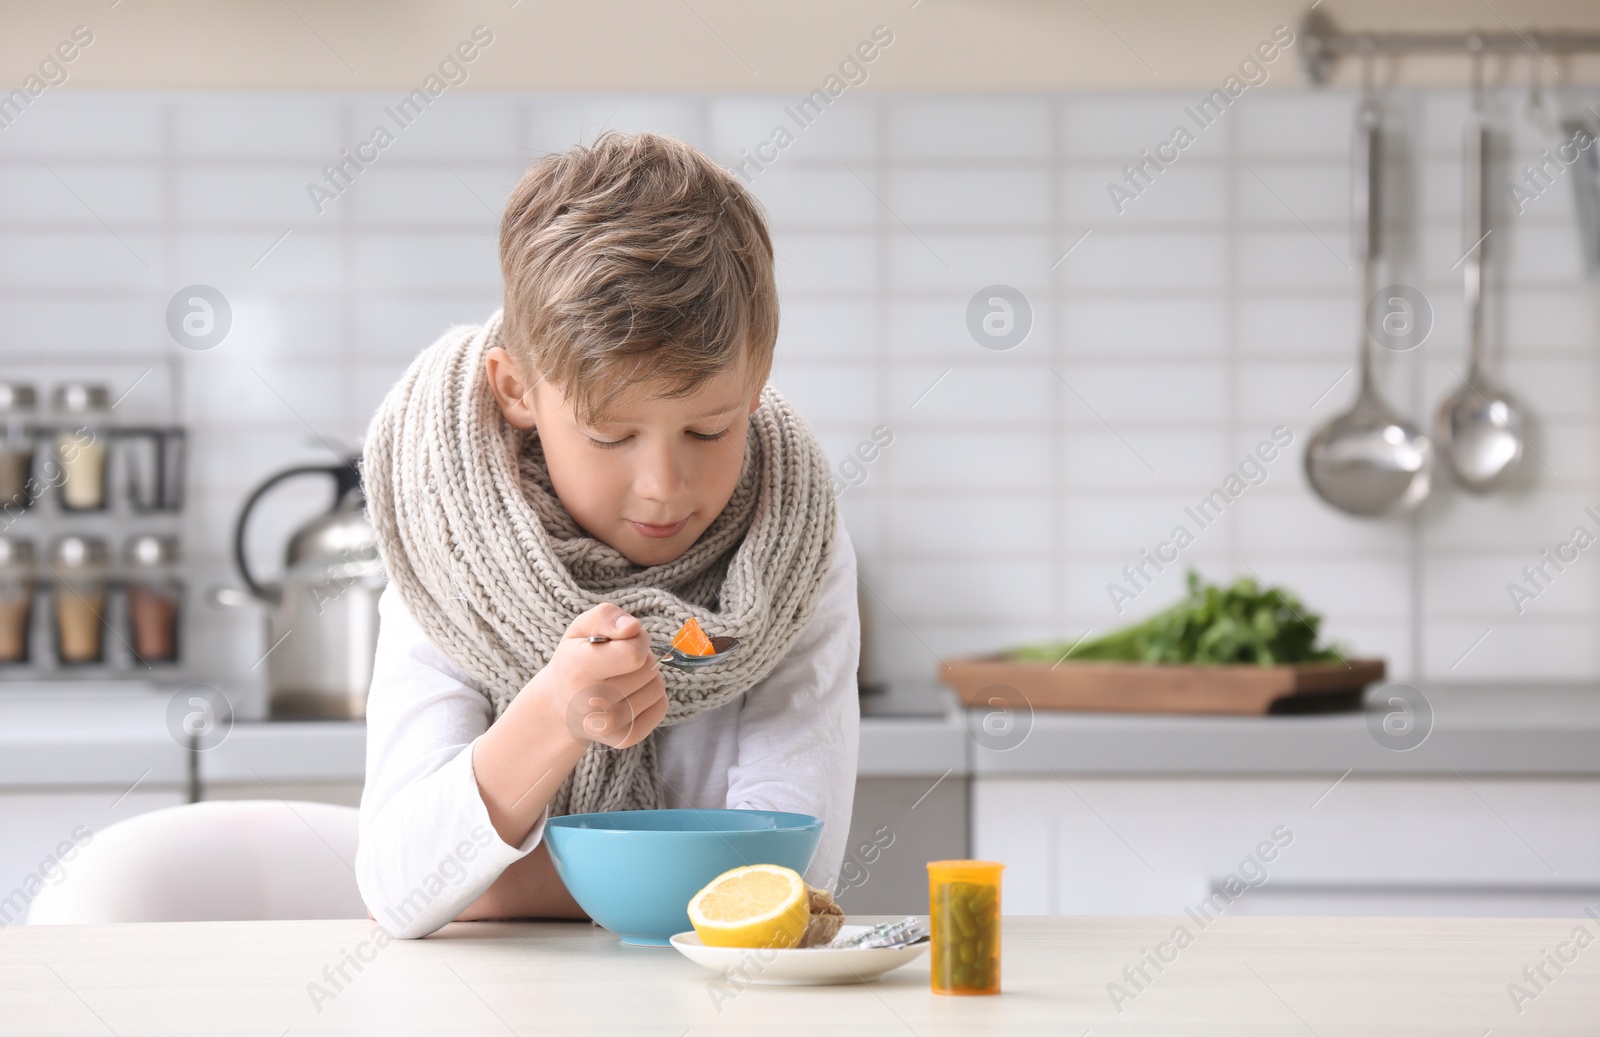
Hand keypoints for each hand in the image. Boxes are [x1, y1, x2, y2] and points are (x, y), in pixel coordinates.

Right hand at [535, 603, 667, 750]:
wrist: (560, 707)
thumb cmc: (575, 660)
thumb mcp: (580, 629)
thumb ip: (606, 616)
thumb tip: (634, 627)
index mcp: (578, 670)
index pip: (634, 654)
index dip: (637, 640)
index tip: (623, 640)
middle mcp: (593, 703)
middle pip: (648, 668)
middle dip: (641, 656)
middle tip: (618, 660)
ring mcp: (609, 726)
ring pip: (657, 686)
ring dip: (646, 676)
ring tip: (622, 678)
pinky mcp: (625, 739)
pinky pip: (661, 705)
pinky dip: (651, 696)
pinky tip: (628, 696)